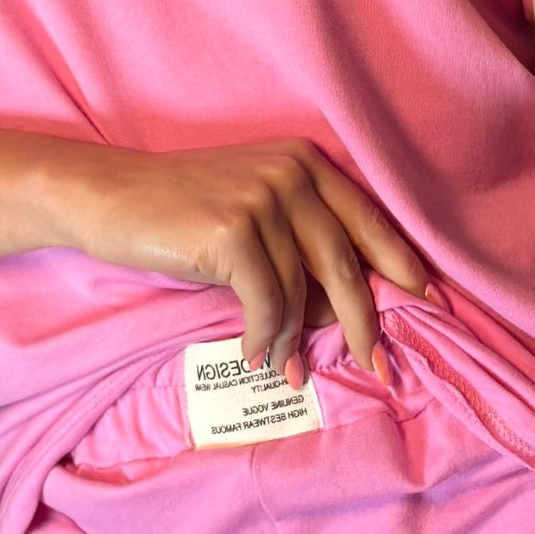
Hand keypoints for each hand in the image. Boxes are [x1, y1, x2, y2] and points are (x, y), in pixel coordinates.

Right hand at [54, 137, 432, 388]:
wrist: (107, 194)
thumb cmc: (179, 210)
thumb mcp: (251, 208)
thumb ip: (299, 242)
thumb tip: (341, 310)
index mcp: (304, 162)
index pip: (367, 220)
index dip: (399, 264)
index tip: (427, 301)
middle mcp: (291, 174)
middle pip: (344, 263)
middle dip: (364, 321)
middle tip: (378, 365)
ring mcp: (263, 199)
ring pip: (300, 293)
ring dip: (294, 342)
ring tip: (288, 371)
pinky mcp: (233, 231)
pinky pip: (265, 304)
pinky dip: (263, 337)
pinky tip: (253, 355)